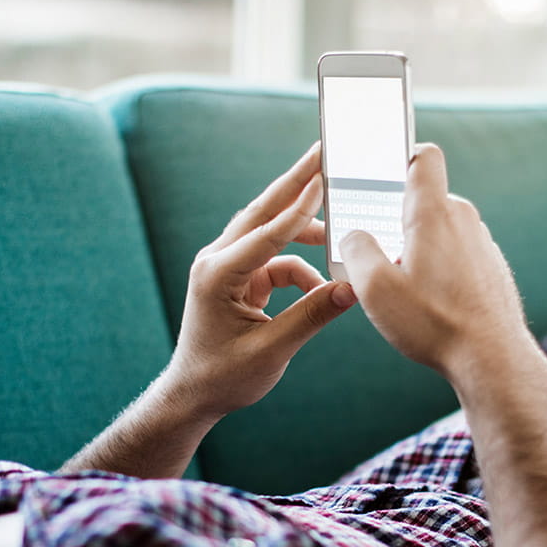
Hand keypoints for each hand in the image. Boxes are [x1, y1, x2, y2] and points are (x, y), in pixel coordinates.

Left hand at [168, 142, 356, 418]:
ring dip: (304, 229)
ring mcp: (226, 266)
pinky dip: (300, 266)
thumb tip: (353, 288)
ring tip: (338, 222)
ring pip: (269, 231)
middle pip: (262, 212)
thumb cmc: (224, 377)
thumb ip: (312, 316)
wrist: (194, 395)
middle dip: (295, 182)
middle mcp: (217, 261)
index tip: (324, 179)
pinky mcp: (237, 277)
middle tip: (322, 151)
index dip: (298, 209)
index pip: (265, 235)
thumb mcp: (271, 351)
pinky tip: (323, 283)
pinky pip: (275, 259)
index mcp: (217, 275)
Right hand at [339, 143, 537, 383]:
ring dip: (419, 248)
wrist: (492, 359)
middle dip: (397, 220)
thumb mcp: (374, 287)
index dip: (401, 154)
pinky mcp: (491, 270)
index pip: (423, 157)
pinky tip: (429, 303)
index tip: (381, 171)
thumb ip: (355, 250)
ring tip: (401, 285)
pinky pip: (458, 256)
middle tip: (375, 249)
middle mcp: (464, 220)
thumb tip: (354, 236)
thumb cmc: (433, 322)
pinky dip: (440, 269)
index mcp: (434, 213)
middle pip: (425, 201)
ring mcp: (482, 245)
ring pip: (442, 232)